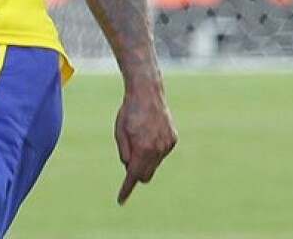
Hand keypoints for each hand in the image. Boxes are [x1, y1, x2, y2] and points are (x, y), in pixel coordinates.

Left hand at [114, 83, 177, 204]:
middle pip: (146, 175)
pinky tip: (150, 132)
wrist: (147, 93)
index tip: (121, 200)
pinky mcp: (173, 139)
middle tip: (129, 157)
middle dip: (136, 172)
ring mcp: (167, 145)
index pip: (133, 175)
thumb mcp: (119, 132)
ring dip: (146, 157)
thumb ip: (124, 152)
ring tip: (140, 136)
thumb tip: (129, 168)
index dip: (126, 189)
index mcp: (142, 149)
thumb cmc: (129, 112)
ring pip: (154, 163)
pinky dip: (154, 148)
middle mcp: (158, 150)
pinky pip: (161, 152)